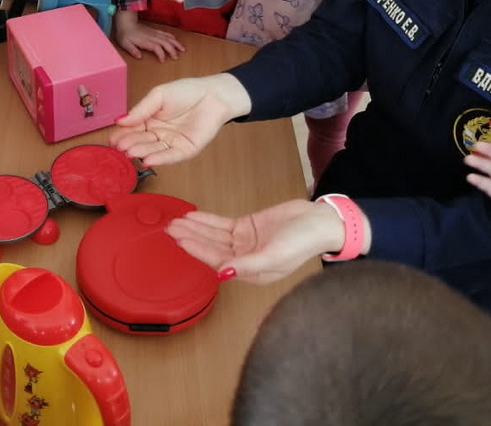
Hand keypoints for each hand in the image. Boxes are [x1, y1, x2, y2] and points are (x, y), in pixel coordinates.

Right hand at [110, 73, 251, 165]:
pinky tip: (148, 160)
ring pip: (153, 150)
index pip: (132, 129)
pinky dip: (159, 160)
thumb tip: (119, 120)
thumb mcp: (158, 96)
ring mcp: (171, 143)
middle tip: (120, 147)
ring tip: (130, 153)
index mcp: (149, 120)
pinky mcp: (185, 150)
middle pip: (141, 141)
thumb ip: (140, 109)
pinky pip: (171, 156)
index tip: (112, 140)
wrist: (213, 95)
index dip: (122, 134)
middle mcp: (158, 134)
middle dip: (130, 144)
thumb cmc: (186, 91)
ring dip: (141, 152)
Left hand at [113, 10, 184, 61]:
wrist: (126, 22)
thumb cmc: (125, 34)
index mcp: (146, 41)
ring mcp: (155, 33)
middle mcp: (152, 36)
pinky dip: (172, 37)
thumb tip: (139, 57)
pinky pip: (166, 34)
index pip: (157, 48)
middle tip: (177, 57)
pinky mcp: (155, 31)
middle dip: (173, 50)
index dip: (161, 54)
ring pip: (168, 38)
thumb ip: (132, 50)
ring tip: (183, 49)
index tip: (163, 61)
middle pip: (166, 43)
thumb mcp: (125, 43)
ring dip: (176, 43)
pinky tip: (176, 41)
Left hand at [166, 200, 344, 283]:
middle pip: (211, 248)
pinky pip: (222, 225)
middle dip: (190, 238)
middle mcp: (245, 259)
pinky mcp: (248, 227)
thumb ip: (248, 265)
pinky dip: (207, 220)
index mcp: (251, 273)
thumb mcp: (276, 255)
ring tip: (176, 221)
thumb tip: (223, 273)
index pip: (216, 261)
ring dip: (195, 228)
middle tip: (170, 228)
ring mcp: (245, 243)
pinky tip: (193, 216)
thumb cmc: (304, 242)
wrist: (321, 221)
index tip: (179, 240)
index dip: (196, 250)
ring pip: (213, 236)